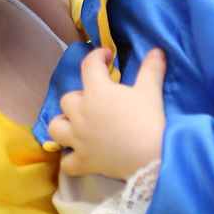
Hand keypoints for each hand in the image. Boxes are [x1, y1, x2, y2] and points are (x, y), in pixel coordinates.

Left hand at [48, 47, 166, 178]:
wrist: (151, 158)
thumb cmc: (149, 121)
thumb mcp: (151, 91)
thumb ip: (151, 69)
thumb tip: (157, 50)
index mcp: (96, 92)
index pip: (89, 65)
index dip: (97, 56)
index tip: (107, 56)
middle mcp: (81, 114)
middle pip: (67, 99)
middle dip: (80, 96)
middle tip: (97, 100)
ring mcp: (78, 139)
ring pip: (56, 127)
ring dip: (64, 123)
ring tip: (76, 125)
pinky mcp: (83, 161)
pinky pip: (66, 162)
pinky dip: (70, 159)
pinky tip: (79, 155)